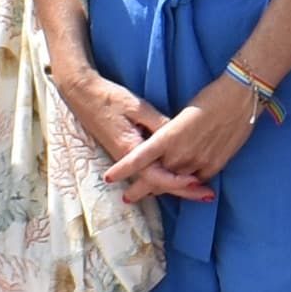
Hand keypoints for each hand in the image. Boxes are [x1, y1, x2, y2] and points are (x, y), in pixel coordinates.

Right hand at [54, 71, 211, 203]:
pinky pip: (148, 172)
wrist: (83, 95)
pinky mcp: (126, 153)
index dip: (177, 181)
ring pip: (153, 180)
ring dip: (175, 187)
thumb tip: (180, 137)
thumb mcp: (137, 107)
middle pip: (158, 183)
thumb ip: (158, 124)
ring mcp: (126, 159)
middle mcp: (128, 160)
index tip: (196, 183)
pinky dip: (164, 178)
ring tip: (199, 191)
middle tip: (207, 195)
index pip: (157, 175)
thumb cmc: (110, 99)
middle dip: (183, 191)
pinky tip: (179, 179)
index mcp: (131, 149)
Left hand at [102, 77, 256, 201]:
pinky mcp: (215, 164)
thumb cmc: (209, 98)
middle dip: (141, 189)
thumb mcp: (181, 113)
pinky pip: (196, 181)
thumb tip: (158, 146)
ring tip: (152, 192)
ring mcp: (199, 161)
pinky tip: (181, 184)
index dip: (124, 169)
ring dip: (163, 187)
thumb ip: (167, 132)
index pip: (139, 158)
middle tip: (129, 197)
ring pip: (175, 182)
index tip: (109, 178)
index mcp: (169, 137)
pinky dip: (186, 183)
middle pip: (156, 178)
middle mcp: (182, 153)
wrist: (241, 96)